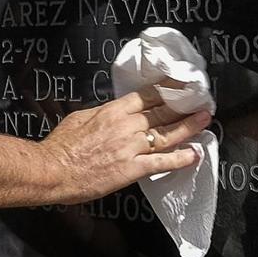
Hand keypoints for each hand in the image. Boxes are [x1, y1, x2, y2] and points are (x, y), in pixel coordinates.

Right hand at [39, 87, 210, 203]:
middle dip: (183, 105)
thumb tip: (114, 112)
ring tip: (205, 120)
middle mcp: (126, 126)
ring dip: (189, 126)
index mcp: (112, 111)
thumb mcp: (80, 118)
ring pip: (167, 134)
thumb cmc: (61, 146)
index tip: (180, 86)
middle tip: (200, 101)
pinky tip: (194, 155)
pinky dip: (180, 158)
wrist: (53, 170)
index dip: (166, 90)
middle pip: (161, 112)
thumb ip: (102, 113)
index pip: (146, 96)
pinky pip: (162, 162)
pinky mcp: (132, 169)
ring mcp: (131, 147)